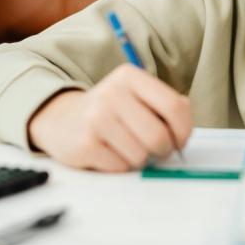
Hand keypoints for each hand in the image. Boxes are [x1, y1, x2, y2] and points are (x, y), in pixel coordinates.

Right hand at [27, 65, 191, 171]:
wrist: (61, 118)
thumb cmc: (110, 109)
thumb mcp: (136, 95)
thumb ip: (165, 105)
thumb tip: (184, 132)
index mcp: (130, 77)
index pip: (175, 106)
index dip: (184, 130)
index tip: (180, 140)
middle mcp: (112, 93)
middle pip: (159, 135)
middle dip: (164, 150)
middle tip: (158, 150)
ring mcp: (96, 118)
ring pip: (141, 155)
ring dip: (141, 159)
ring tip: (129, 147)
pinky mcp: (85, 144)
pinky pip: (121, 167)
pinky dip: (121, 165)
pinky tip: (110, 152)